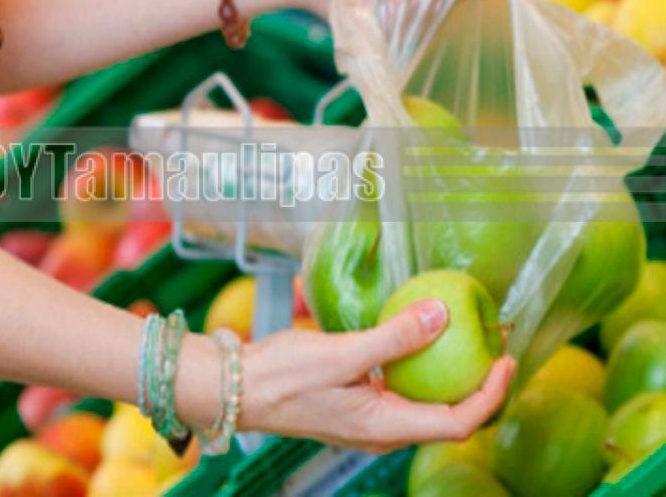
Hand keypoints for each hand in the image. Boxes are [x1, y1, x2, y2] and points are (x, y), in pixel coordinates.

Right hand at [239, 300, 515, 452]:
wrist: (235, 387)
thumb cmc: (283, 376)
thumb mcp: (342, 353)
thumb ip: (394, 337)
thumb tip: (443, 314)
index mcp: (385, 426)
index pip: (458, 421)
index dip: (490, 394)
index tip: (506, 359)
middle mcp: (382, 428)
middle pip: (447, 415)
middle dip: (476, 383)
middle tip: (492, 344)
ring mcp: (367, 419)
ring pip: (424, 402)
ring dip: (447, 374)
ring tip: (461, 338)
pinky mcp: (354, 404)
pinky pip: (397, 390)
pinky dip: (415, 368)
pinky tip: (411, 338)